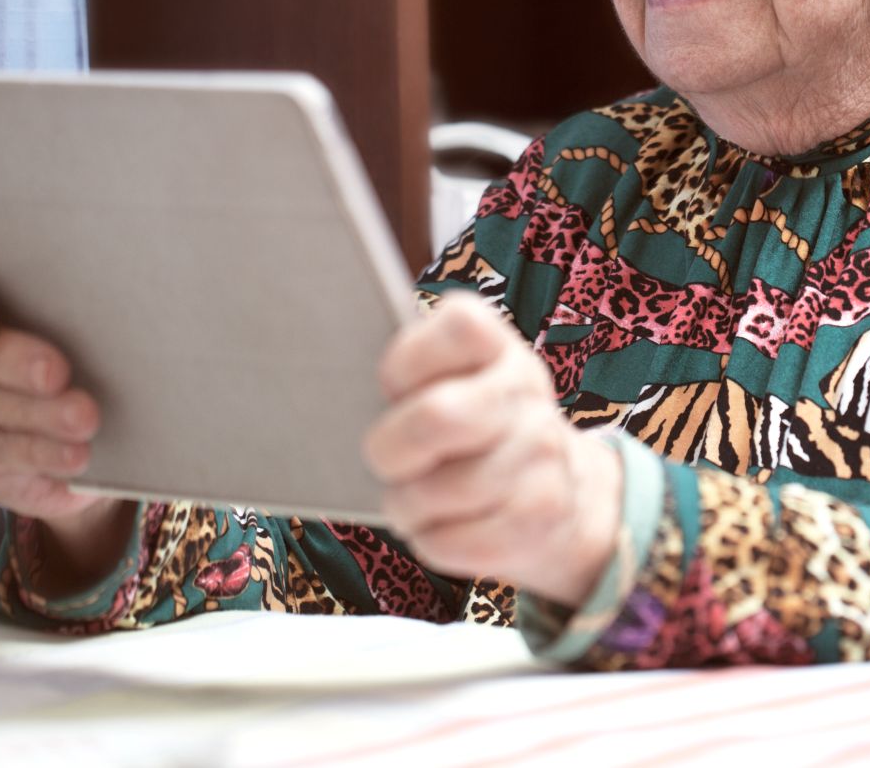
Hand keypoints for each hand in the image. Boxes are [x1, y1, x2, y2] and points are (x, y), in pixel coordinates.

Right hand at [0, 252, 129, 569]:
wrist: (74, 418)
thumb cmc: (72, 336)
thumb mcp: (66, 310)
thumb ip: (70, 295)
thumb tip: (127, 282)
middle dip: (11, 363)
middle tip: (57, 372)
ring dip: (36, 416)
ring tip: (84, 419)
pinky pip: (0, 457)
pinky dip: (42, 456)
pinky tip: (76, 458)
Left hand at [365, 293, 621, 607]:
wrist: (558, 494)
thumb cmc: (465, 429)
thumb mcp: (447, 384)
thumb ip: (404, 374)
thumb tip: (311, 376)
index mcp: (495, 344)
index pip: (460, 327)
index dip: (407, 361)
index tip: (390, 387)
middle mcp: (525, 391)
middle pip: (439, 417)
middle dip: (390, 449)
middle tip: (380, 460)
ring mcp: (542, 453)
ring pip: (442, 491)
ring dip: (407, 505)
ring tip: (409, 499)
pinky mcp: (543, 516)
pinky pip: (456, 541)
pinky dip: (432, 541)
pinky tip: (439, 527)